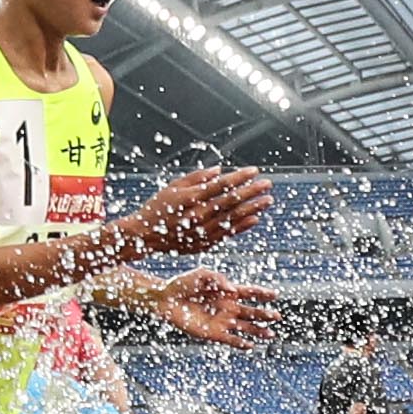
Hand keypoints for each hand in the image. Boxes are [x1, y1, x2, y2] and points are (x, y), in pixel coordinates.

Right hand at [122, 165, 270, 259]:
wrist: (144, 236)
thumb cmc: (158, 208)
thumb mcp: (172, 187)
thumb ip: (196, 178)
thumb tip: (219, 171)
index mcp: (190, 198)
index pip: (221, 185)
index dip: (239, 177)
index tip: (254, 171)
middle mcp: (198, 214)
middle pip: (231, 201)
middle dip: (252, 191)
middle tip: (268, 184)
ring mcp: (202, 230)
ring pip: (233, 218)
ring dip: (253, 208)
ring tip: (267, 200)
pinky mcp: (204, 243)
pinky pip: (228, 234)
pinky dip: (243, 226)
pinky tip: (255, 218)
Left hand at [149, 266, 278, 345]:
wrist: (165, 299)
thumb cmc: (183, 283)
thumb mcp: (201, 274)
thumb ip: (218, 279)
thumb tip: (232, 289)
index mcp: (228, 292)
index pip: (250, 293)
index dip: (263, 294)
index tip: (275, 295)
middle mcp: (228, 307)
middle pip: (252, 312)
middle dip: (265, 315)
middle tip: (277, 317)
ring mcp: (222, 321)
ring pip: (245, 328)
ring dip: (258, 331)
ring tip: (270, 335)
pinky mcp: (213, 333)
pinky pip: (230, 340)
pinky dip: (241, 343)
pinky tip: (250, 346)